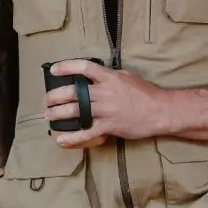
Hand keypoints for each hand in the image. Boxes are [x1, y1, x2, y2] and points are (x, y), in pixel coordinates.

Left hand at [45, 59, 168, 148]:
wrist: (160, 111)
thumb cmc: (146, 93)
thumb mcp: (128, 76)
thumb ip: (110, 75)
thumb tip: (97, 74)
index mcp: (109, 77)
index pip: (84, 67)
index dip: (67, 67)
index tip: (54, 70)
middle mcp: (104, 92)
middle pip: (73, 92)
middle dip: (55, 96)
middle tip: (47, 100)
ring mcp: (106, 110)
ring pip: (75, 111)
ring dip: (58, 114)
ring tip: (48, 116)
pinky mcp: (109, 126)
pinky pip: (87, 133)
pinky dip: (72, 138)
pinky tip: (61, 140)